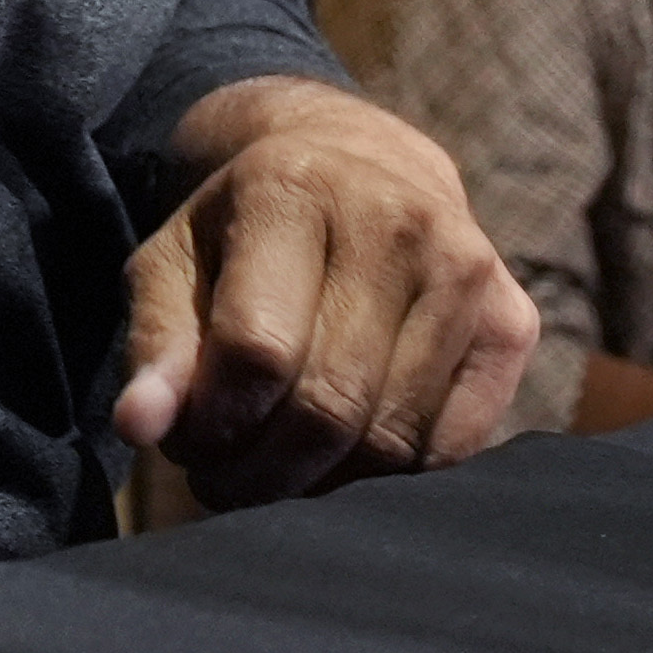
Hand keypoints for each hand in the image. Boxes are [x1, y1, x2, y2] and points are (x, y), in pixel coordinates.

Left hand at [114, 76, 539, 506]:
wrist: (359, 168)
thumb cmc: (246, 232)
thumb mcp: (174, 265)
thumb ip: (155, 344)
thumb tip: (139, 426)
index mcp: (293, 189)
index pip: (256, 350)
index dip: (214, 423)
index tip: (188, 444)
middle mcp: (396, 221)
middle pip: (328, 406)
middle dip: (263, 470)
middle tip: (226, 478)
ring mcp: (468, 271)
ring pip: (392, 440)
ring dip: (323, 485)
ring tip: (277, 467)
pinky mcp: (513, 323)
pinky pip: (452, 449)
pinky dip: (390, 478)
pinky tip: (345, 458)